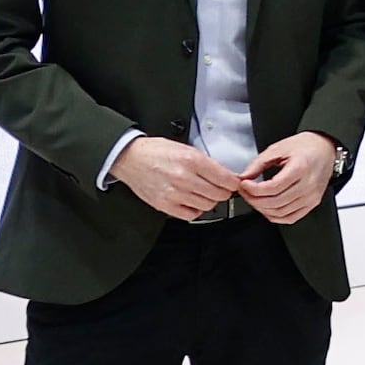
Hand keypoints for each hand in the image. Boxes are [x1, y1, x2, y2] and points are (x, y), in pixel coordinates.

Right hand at [114, 138, 238, 222]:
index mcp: (192, 160)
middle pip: (219, 194)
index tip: (234, 183)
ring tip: (204, 193)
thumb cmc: (156, 151)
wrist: (130, 158)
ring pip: (207, 205)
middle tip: (220, 188)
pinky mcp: (164, 205)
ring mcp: (174, 193)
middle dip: (223, 191)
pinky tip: (192, 201)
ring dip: (210, 201)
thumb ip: (206, 163)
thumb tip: (226, 175)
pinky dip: (196, 210)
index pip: (225, 178)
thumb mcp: (186, 149)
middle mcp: (184, 178)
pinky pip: (191, 215)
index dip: (233, 182)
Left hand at [236, 134, 338, 223]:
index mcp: (301, 168)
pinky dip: (275, 217)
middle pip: (275, 202)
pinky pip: (291, 218)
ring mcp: (312, 196)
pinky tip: (267, 208)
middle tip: (245, 192)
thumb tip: (243, 177)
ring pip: (281, 213)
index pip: (273, 187)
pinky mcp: (312, 203)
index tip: (244, 185)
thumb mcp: (278, 148)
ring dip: (262, 209)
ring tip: (254, 199)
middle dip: (254, 200)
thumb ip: (258, 164)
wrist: (324, 148)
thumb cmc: (305, 146)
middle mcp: (308, 185)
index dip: (254, 189)